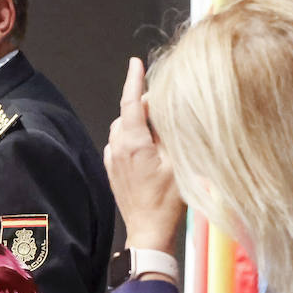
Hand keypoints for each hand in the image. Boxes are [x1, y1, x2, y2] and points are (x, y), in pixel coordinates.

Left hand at [104, 57, 184, 251]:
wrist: (148, 230)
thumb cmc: (167, 201)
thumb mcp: (179, 162)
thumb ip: (171, 133)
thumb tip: (168, 111)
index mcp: (134, 142)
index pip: (130, 102)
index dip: (134, 80)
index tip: (136, 62)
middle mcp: (118, 148)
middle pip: (127, 113)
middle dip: (143, 103)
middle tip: (166, 103)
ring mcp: (113, 159)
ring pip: (123, 128)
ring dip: (138, 121)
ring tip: (160, 126)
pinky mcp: (113, 170)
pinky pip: (120, 143)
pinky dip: (132, 136)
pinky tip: (149, 145)